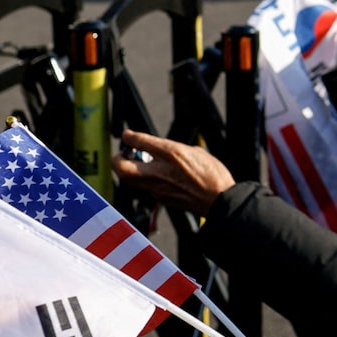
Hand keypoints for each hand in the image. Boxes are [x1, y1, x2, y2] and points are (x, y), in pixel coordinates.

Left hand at [111, 129, 233, 215]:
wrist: (219, 200)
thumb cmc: (213, 175)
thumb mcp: (197, 152)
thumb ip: (177, 150)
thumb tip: (167, 151)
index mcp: (172, 153)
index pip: (139, 141)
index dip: (129, 137)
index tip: (127, 136)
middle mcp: (160, 170)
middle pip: (122, 166)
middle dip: (117, 158)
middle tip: (122, 154)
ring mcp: (157, 187)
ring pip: (129, 179)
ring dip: (128, 170)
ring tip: (136, 165)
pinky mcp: (160, 198)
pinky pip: (144, 187)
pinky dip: (144, 180)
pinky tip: (154, 177)